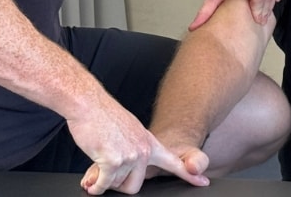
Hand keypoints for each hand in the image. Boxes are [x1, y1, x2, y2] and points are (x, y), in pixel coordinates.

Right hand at [69, 101, 207, 194]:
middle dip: (117, 185)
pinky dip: (95, 186)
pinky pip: (104, 184)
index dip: (188, 174)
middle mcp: (143, 150)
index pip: (173, 161)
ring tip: (96, 163)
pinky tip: (91, 182)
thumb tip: (129, 165)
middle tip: (106, 172)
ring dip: (103, 180)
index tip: (202, 182)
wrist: (88, 102)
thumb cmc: (101, 116)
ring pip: (117, 185)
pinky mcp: (114, 160)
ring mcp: (130, 155)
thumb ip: (134, 147)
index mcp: (149, 142)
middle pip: (135, 186)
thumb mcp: (128, 129)